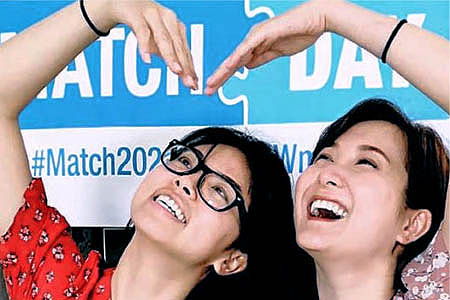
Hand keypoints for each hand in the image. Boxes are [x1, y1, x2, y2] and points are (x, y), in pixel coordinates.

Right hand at [109, 0, 197, 88]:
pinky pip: (141, 31)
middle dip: (185, 66)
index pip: (185, 52)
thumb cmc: (144, 23)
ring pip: (163, 39)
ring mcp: (153, 15)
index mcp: (176, 27)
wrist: (122, 1)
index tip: (194, 86)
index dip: (190, 69)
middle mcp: (168, 19)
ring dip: (171, 56)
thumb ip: (169, 56)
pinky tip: (147, 60)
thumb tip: (185, 77)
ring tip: (177, 71)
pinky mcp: (136, 15)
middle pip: (178, 46)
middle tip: (190, 83)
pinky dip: (145, 46)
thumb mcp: (157, 40)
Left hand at [205, 0, 325, 94]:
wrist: (316, 19)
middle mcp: (252, 40)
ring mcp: (256, 35)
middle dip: (219, 77)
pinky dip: (238, 58)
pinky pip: (248, 48)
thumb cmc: (300, 33)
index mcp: (255, 44)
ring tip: (212, 83)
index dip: (225, 76)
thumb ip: (261, 59)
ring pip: (235, 56)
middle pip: (232, 61)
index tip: (215, 87)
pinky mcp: (263, 33)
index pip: (236, 64)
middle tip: (208, 89)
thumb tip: (247, 66)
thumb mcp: (277, 53)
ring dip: (223, 71)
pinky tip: (230, 67)